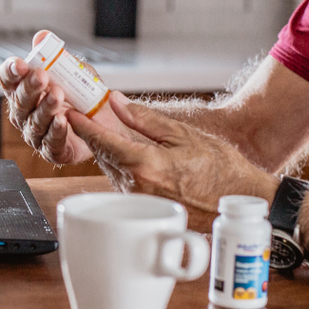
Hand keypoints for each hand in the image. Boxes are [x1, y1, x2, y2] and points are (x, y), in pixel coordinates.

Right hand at [0, 31, 93, 164]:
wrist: (109, 120)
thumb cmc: (84, 95)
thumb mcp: (74, 70)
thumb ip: (57, 55)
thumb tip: (42, 37)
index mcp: (25, 90)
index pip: (8, 80)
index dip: (10, 72)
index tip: (19, 64)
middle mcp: (26, 112)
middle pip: (19, 101)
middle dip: (30, 87)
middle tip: (41, 76)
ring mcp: (37, 133)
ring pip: (34, 121)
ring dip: (45, 107)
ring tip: (57, 95)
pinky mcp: (53, 150)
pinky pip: (50, 142)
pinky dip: (55, 130)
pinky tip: (62, 120)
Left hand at [67, 92, 278, 231]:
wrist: (240, 201)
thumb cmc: (219, 166)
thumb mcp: (183, 134)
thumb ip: (145, 119)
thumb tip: (115, 102)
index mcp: (145, 165)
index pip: (102, 141)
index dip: (82, 124)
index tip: (68, 110)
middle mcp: (137, 186)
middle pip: (102, 155)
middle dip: (91, 134)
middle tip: (81, 112)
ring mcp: (139, 200)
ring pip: (111, 168)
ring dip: (105, 149)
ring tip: (99, 128)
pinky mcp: (145, 207)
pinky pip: (123, 180)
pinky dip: (119, 163)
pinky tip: (124, 151)